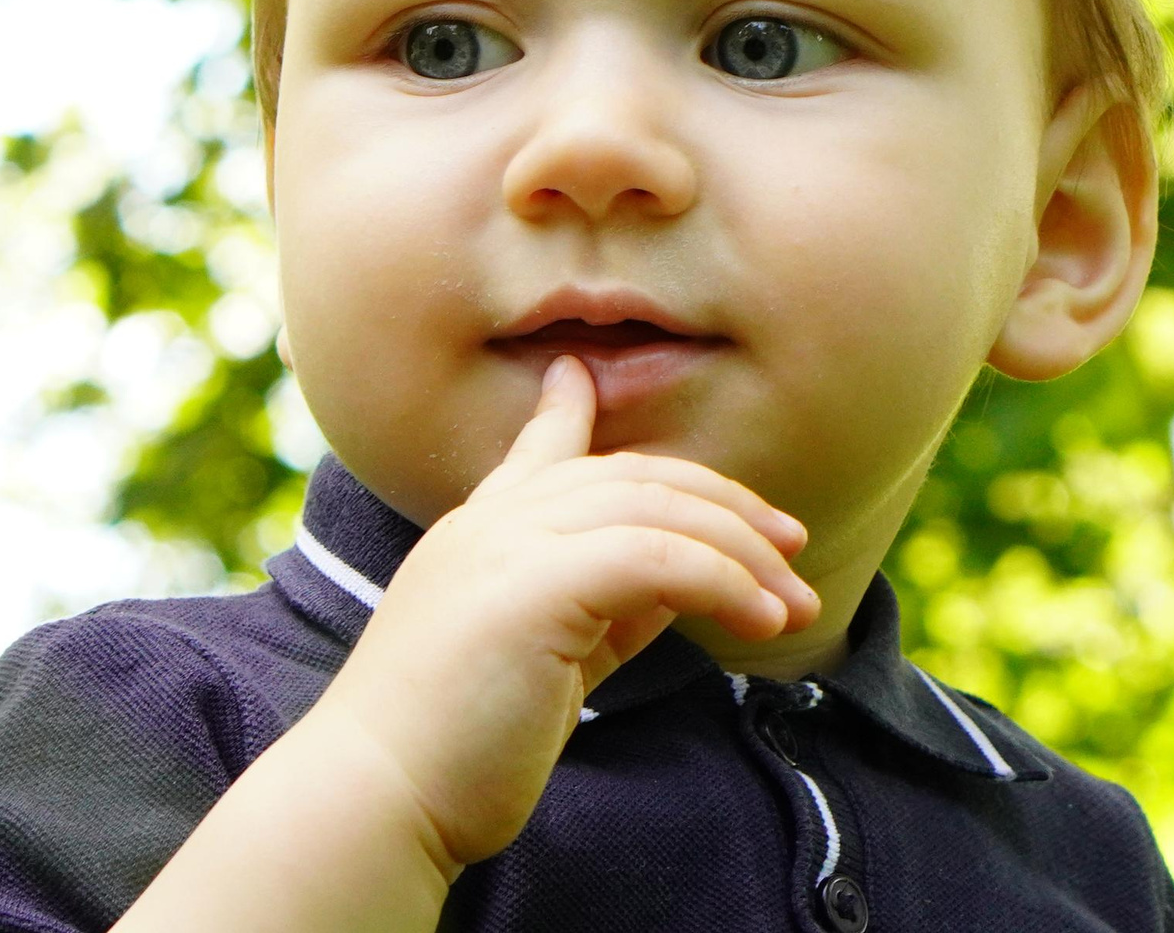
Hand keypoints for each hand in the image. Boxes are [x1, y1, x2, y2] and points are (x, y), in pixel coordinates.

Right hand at [301, 354, 818, 874]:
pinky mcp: (535, 584)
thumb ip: (598, 609)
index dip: (567, 410)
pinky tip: (763, 620)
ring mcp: (508, 543)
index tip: (580, 373)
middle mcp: (490, 522)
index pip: (537, 452)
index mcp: (477, 533)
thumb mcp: (540, 660)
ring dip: (744, 554)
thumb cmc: (453, 751)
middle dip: (725, 506)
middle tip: (791, 544)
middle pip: (635, 478)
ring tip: (795, 603)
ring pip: (659, 511)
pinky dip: (725, 583)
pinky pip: (661, 559)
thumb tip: (679, 585)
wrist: (377, 798)